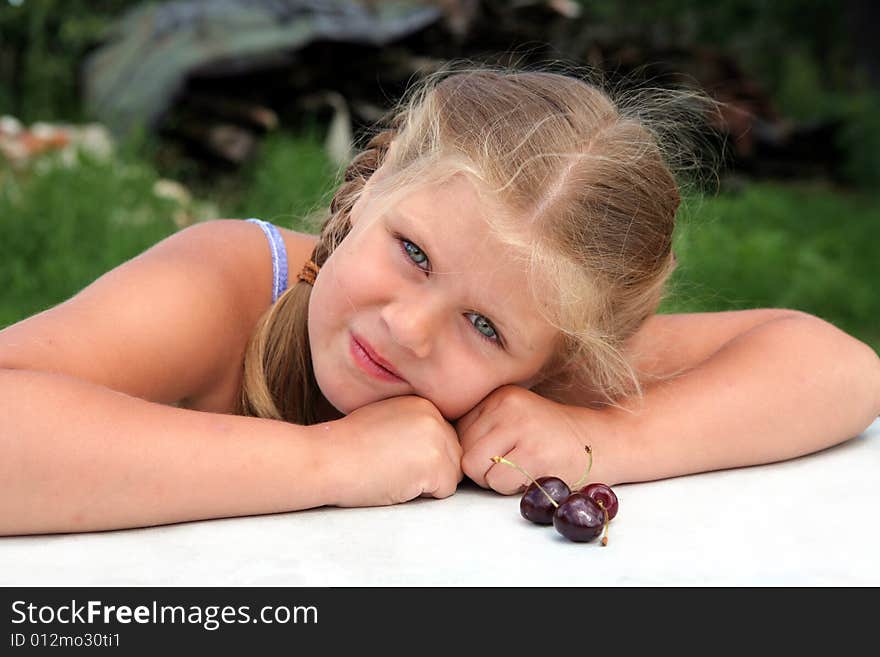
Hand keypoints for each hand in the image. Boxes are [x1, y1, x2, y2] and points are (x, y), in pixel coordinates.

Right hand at [319, 395, 462, 506]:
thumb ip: (412, 427)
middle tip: (391, 466)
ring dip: (427, 482)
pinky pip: (445, 490)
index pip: (442, 438)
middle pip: (452, 455)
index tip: (390, 454)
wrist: (326, 459)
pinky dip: (423, 495)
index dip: (419, 456)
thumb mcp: (384, 420)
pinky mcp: (435, 463)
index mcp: (422, 402)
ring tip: (393, 473)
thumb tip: (429, 448)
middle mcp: (434, 415)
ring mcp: (437, 438)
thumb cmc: (345, 447)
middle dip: (429, 469)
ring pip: (452, 473)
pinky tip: (396, 482)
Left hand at [455, 385, 595, 493]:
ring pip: (475, 468)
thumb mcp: (517, 418)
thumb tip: (442, 450)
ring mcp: (521, 426)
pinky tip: (534, 476)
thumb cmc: (555, 438)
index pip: (457, 432)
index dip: (476, 452)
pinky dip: (511, 489)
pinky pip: (497, 482)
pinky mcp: (534, 452)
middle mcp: (506, 405)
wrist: (606, 441)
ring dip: (496, 480)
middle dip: (483, 469)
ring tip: (524, 469)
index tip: (503, 453)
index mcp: (499, 394)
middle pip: (463, 452)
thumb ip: (483, 427)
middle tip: (515, 465)